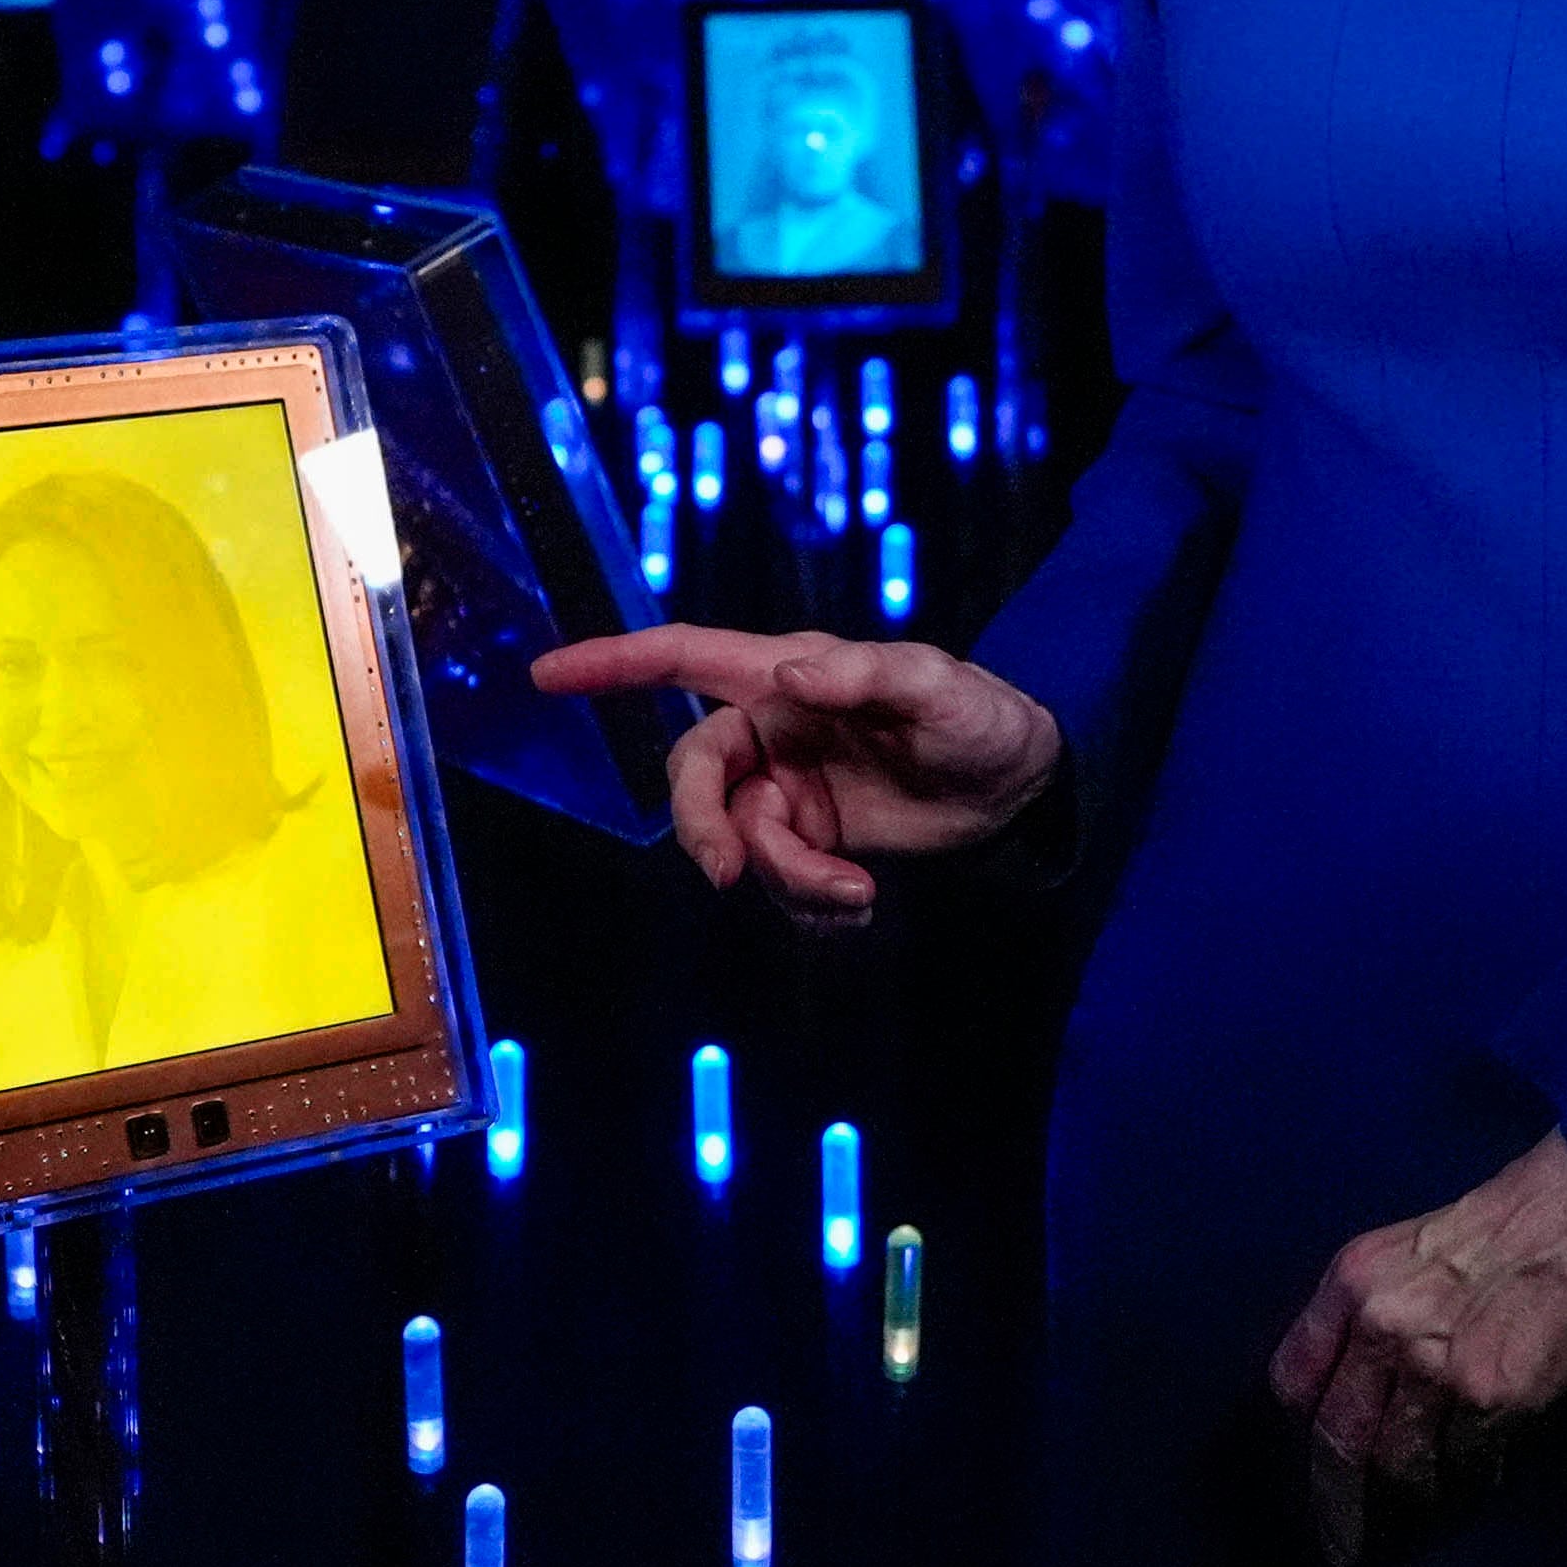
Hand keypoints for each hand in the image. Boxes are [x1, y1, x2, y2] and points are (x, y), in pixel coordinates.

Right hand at [531, 625, 1063, 929]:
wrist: (1021, 790)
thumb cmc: (982, 715)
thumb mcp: (936, 688)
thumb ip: (863, 676)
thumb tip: (787, 679)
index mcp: (785, 678)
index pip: (682, 659)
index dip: (611, 664)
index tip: (545, 676)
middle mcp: (773, 733)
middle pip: (694, 779)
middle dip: (702, 829)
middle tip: (727, 873)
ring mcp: (787, 793)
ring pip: (737, 845)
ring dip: (786, 879)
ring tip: (856, 894)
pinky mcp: (811, 846)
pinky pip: (775, 886)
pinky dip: (810, 906)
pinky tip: (862, 903)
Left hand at [1265, 1130, 1566, 1564]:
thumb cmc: (1508, 1220)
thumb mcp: (1409, 1246)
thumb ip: (1369, 1310)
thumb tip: (1355, 1389)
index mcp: (1352, 1280)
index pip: (1295, 1382)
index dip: (1309, 1430)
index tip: (1321, 1462)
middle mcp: (1381, 1325)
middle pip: (1338, 1439)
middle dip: (1340, 1499)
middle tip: (1347, 1542)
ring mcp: (1436, 1367)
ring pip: (1397, 1467)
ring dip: (1400, 1512)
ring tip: (1400, 1539)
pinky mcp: (1495, 1397)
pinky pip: (1463, 1468)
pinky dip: (1462, 1492)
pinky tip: (1463, 1500)